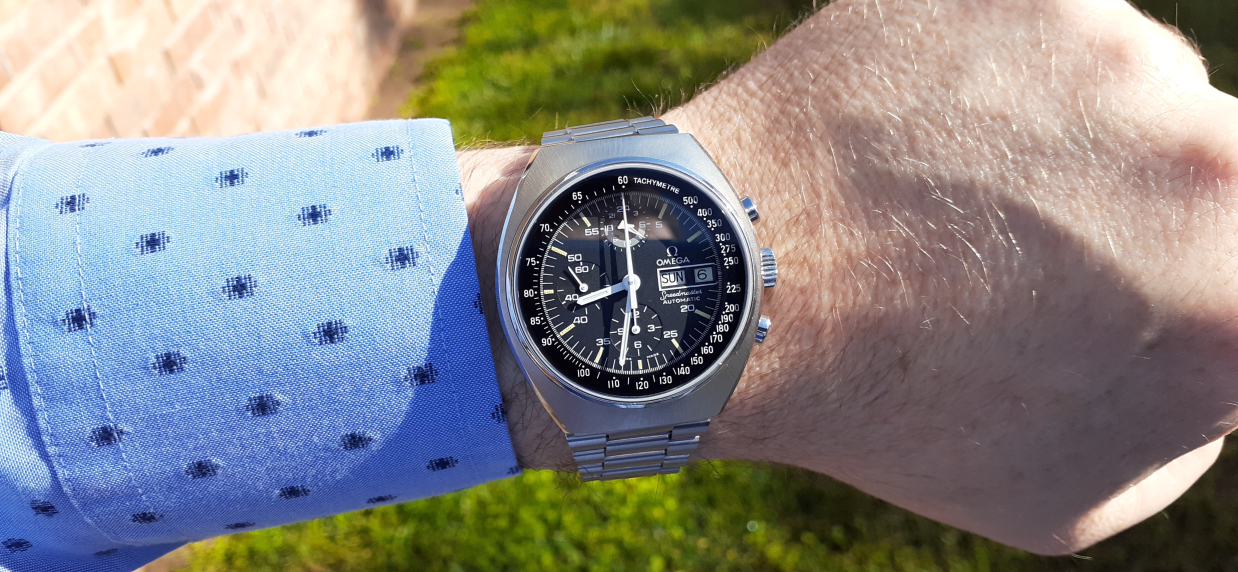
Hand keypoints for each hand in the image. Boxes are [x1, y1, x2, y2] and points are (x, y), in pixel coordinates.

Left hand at [461, 0, 1237, 555]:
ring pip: (1134, 95)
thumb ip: (1184, 413)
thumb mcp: (1072, 489)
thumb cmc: (893, 410)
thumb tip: (1205, 343)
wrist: (739, 288)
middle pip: (1215, 173)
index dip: (1198, 286)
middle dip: (1145, 211)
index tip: (1134, 283)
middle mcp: (1209, 157)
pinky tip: (920, 137)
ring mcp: (1115, 58)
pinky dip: (1001, 82)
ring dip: (1071, 140)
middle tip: (1037, 245)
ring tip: (949, 199)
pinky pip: (1051, 40)